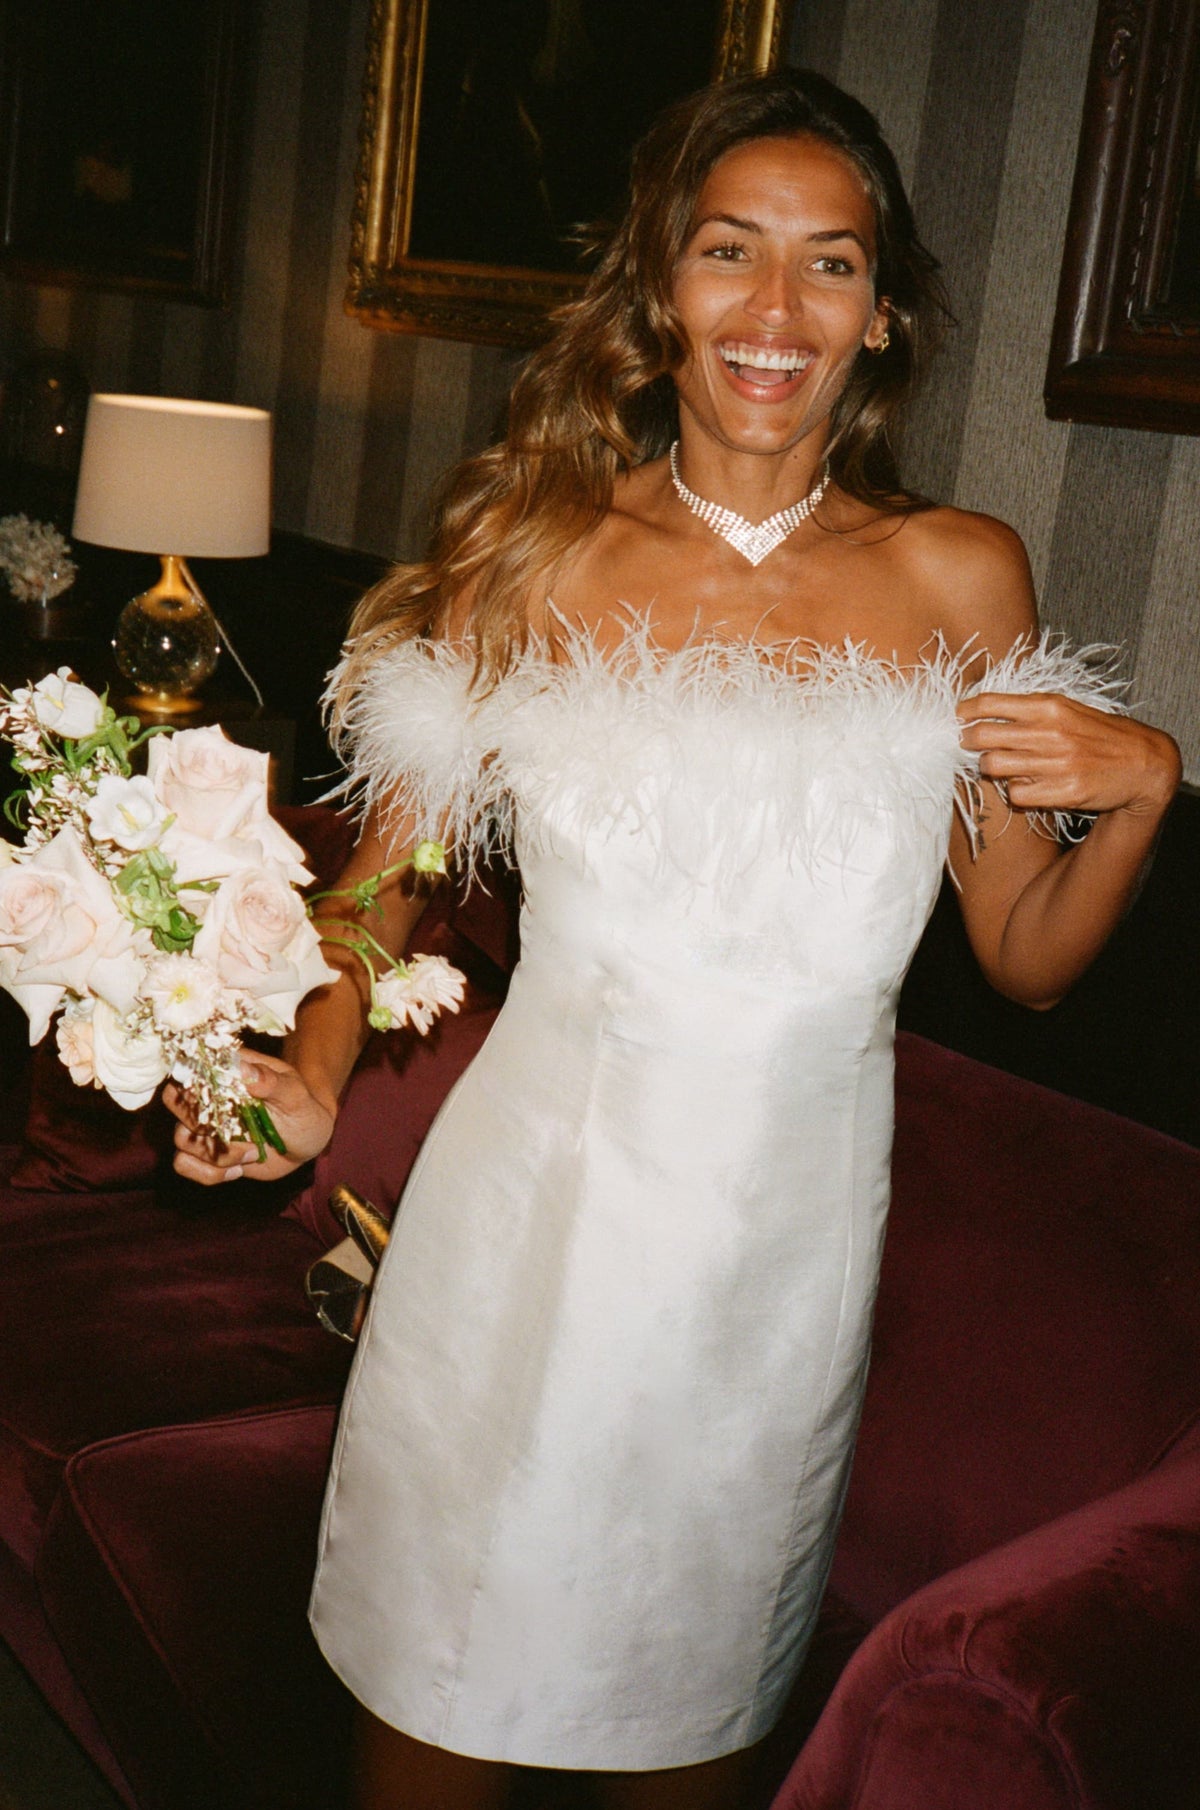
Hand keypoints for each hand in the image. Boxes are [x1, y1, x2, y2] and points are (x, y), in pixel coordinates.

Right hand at [164, 1052, 335, 1185]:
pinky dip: (210, 1173)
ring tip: (252, 1154)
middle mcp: (209, 1096)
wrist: (306, 1140)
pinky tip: (238, 1171)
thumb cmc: (303, 1108)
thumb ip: (270, 1081)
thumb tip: (244, 1068)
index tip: (222, 1104)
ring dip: (215, 1153)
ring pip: (180, 1139)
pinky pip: (185, 1165)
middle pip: (174, 1102)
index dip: (194, 1085)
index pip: (191, 1067)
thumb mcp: (295, 1094)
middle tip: (234, 1131)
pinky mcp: (207, 1153)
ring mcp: (206, 1125)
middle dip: (201, 1123)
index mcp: (227, 1071)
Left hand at [957, 692, 1180, 817]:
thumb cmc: (1100, 734)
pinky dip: (1015, 791)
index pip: (989, 703)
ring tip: (1001, 765)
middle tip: (970, 744)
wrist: (1143, 763)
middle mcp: (1049, 732)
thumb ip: (1030, 709)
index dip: (966, 711)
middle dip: (968, 741)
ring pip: (993, 766)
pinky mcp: (1062, 791)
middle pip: (982, 736)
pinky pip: (1016, 793)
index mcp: (1049, 706)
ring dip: (991, 767)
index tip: (959, 717)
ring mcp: (1055, 763)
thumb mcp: (1068, 709)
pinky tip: (1026, 785)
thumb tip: (985, 711)